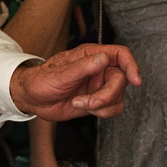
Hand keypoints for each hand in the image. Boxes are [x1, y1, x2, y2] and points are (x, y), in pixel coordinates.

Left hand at [9, 43, 140, 120]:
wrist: (31, 99)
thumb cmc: (42, 80)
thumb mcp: (61, 73)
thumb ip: (83, 67)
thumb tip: (104, 58)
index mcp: (91, 55)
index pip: (121, 55)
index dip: (131, 65)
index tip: (135, 80)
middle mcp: (98, 69)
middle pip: (121, 80)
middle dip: (108, 94)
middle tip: (91, 102)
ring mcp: (98, 85)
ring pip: (118, 96)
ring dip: (102, 105)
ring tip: (80, 103)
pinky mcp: (96, 101)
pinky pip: (112, 108)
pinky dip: (102, 112)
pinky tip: (84, 107)